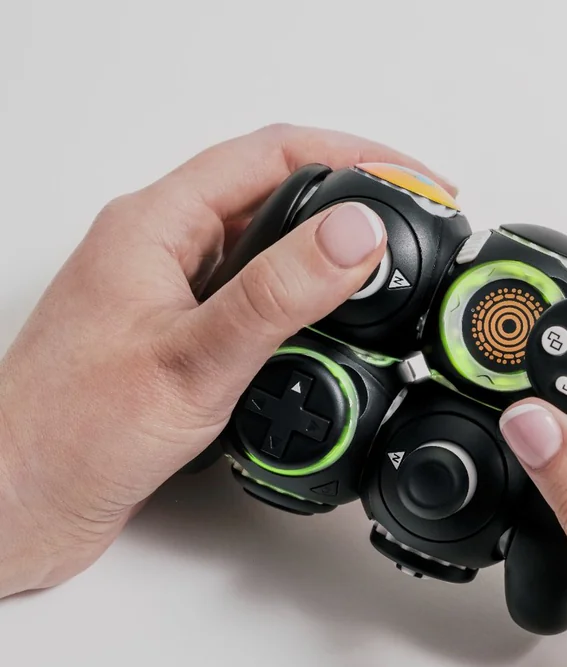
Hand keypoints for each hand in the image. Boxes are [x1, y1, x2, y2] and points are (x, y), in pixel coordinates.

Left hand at [0, 124, 452, 596]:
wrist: (18, 506)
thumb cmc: (70, 434)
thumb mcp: (195, 359)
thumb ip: (280, 294)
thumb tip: (355, 233)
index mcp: (154, 226)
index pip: (274, 153)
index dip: (357, 155)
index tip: (418, 182)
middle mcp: (160, 248)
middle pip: (276, 189)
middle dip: (355, 197)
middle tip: (417, 220)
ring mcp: (169, 292)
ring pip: (267, 245)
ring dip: (331, 251)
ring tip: (390, 272)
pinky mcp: (178, 336)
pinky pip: (255, 296)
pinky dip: (307, 301)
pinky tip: (333, 330)